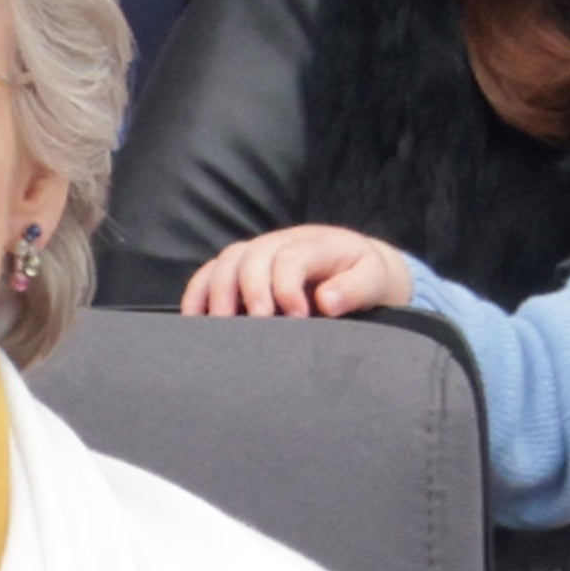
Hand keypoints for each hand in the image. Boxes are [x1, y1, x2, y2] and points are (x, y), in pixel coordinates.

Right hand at [181, 224, 412, 317]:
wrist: (358, 266)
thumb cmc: (364, 276)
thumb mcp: (374, 280)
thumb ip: (355, 289)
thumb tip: (327, 300)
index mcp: (317, 244)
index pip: (291, 257)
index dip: (288, 287)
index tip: (297, 318)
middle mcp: (283, 242)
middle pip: (253, 256)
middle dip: (251, 291)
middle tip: (257, 326)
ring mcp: (259, 251)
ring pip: (228, 261)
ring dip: (218, 293)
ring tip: (220, 328)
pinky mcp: (243, 267)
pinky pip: (212, 271)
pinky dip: (199, 292)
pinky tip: (195, 319)